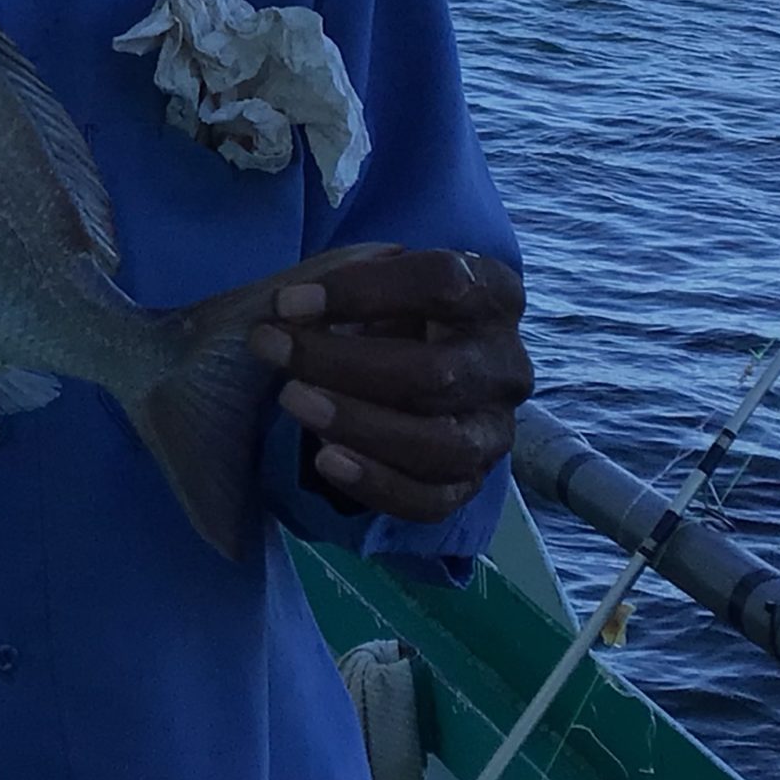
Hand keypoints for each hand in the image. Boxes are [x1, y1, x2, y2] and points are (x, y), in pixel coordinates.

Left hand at [247, 247, 530, 521]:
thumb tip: (299, 306)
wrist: (404, 366)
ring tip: (293, 400)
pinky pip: (433, 500)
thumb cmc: (386, 311)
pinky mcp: (472, 482)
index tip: (288, 301)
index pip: (443, 283)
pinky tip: (325, 459)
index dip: (362, 290)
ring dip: (359, 424)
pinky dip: (378, 483)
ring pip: (442, 444)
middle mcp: (507, 364)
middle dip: (343, 363)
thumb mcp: (367, 279)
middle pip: (438, 371)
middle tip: (272, 348)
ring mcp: (496, 430)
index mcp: (493, 294)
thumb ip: (340, 280)